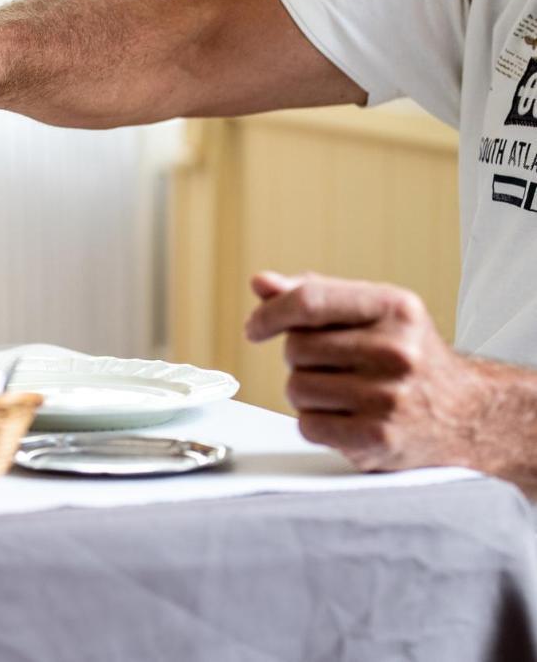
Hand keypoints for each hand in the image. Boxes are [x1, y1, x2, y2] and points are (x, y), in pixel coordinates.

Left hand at [244, 271, 486, 472]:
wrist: (466, 414)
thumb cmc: (406, 356)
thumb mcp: (372, 312)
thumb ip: (314, 295)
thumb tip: (261, 283)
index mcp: (393, 307)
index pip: (309, 301)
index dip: (270, 314)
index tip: (255, 327)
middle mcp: (396, 350)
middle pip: (296, 348)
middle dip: (300, 358)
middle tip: (333, 365)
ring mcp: (389, 397)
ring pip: (296, 388)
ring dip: (306, 393)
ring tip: (344, 392)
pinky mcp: (379, 439)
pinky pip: (308, 426)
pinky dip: (316, 423)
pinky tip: (346, 418)